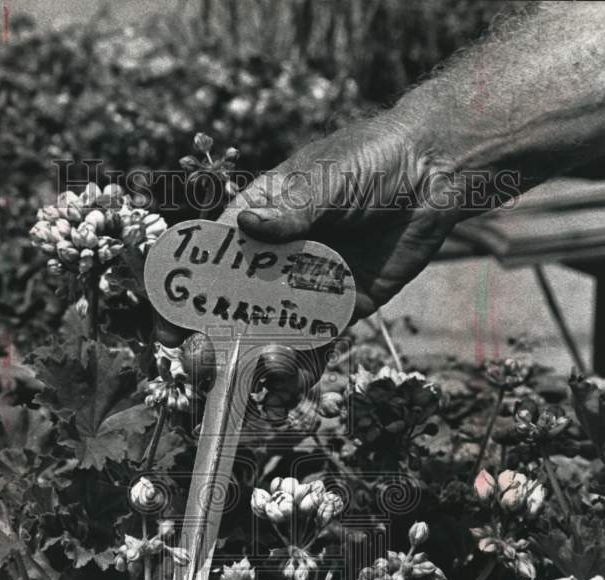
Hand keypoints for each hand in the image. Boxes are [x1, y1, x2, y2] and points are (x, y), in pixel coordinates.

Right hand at [154, 113, 462, 404]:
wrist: (433, 175)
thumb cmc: (371, 160)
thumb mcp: (326, 178)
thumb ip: (293, 209)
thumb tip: (249, 225)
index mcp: (253, 222)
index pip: (205, 265)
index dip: (182, 298)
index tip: (171, 329)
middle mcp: (270, 263)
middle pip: (226, 311)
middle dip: (210, 342)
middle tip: (205, 363)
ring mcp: (302, 292)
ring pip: (264, 338)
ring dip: (253, 366)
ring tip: (261, 376)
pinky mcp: (338, 313)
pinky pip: (311, 351)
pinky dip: (297, 376)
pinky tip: (287, 394)